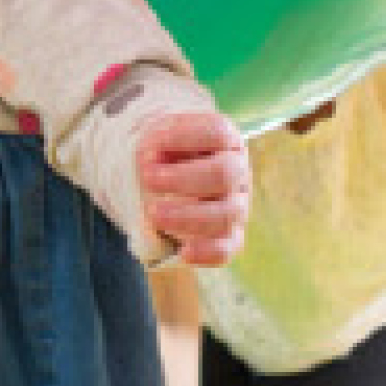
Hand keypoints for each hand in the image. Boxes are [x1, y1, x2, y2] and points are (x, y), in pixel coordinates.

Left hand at [133, 106, 251, 266]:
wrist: (170, 182)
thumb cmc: (167, 156)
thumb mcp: (159, 141)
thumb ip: (154, 145)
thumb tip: (150, 160)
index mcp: (226, 141)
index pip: (217, 133)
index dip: (184, 137)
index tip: (151, 144)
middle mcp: (237, 173)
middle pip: (225, 173)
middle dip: (183, 178)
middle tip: (148, 179)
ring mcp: (236, 206)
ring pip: (225, 215)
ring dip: (187, 216)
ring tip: (153, 214)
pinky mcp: (229, 236)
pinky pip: (226, 249)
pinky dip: (207, 253)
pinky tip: (184, 252)